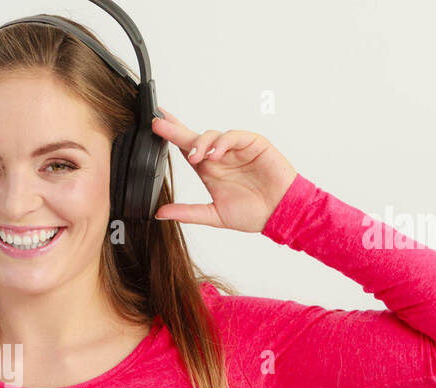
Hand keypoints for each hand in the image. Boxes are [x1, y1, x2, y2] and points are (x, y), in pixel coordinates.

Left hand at [150, 106, 297, 232]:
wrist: (281, 213)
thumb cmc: (253, 214)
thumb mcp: (213, 215)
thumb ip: (187, 212)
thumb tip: (160, 213)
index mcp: (209, 171)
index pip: (186, 149)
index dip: (171, 136)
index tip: (154, 126)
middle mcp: (220, 157)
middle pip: (194, 137)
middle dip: (175, 129)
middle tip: (159, 124)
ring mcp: (236, 149)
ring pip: (212, 135)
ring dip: (201, 143)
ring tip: (197, 158)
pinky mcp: (253, 144)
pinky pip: (234, 136)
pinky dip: (223, 142)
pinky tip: (216, 154)